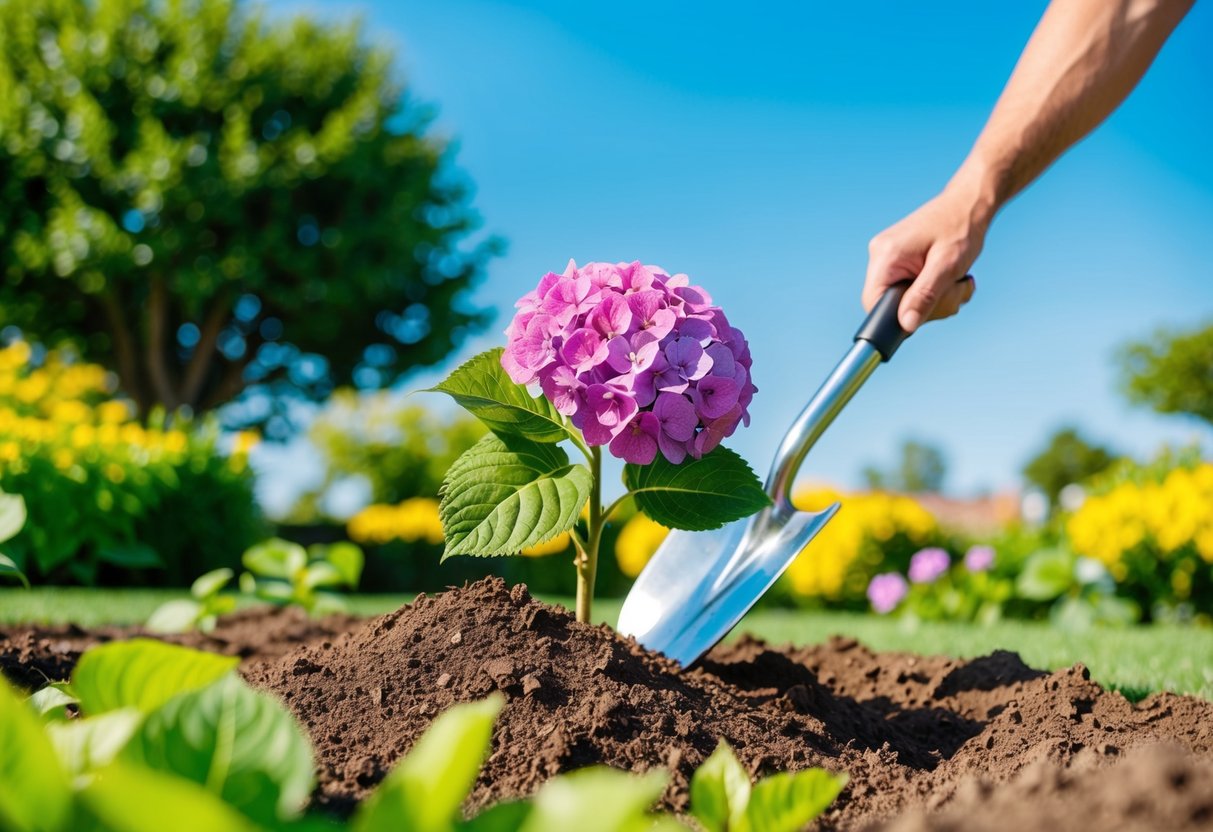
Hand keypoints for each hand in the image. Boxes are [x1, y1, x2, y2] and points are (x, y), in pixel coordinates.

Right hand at [863, 181, 989, 331]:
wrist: (968, 203)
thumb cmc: (961, 227)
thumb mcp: (947, 266)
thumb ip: (924, 296)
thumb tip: (906, 325)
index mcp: (886, 257)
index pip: (873, 303)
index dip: (896, 317)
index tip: (925, 313)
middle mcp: (881, 257)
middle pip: (891, 306)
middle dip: (927, 308)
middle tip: (954, 292)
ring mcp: (889, 260)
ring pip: (905, 301)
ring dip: (937, 300)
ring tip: (958, 283)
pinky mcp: (900, 262)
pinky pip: (912, 290)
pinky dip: (934, 292)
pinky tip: (951, 279)